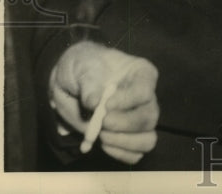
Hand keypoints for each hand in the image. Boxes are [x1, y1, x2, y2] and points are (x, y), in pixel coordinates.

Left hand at [49, 41, 158, 164]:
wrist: (72, 83)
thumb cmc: (83, 66)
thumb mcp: (82, 66)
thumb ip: (89, 83)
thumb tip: (94, 103)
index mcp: (141, 74)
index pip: (145, 91)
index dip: (127, 101)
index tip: (106, 105)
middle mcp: (145, 97)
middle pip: (150, 117)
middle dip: (125, 125)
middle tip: (103, 123)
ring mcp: (138, 118)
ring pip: (148, 139)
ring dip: (124, 142)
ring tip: (102, 136)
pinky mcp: (129, 136)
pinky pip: (135, 154)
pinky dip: (120, 154)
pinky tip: (103, 144)